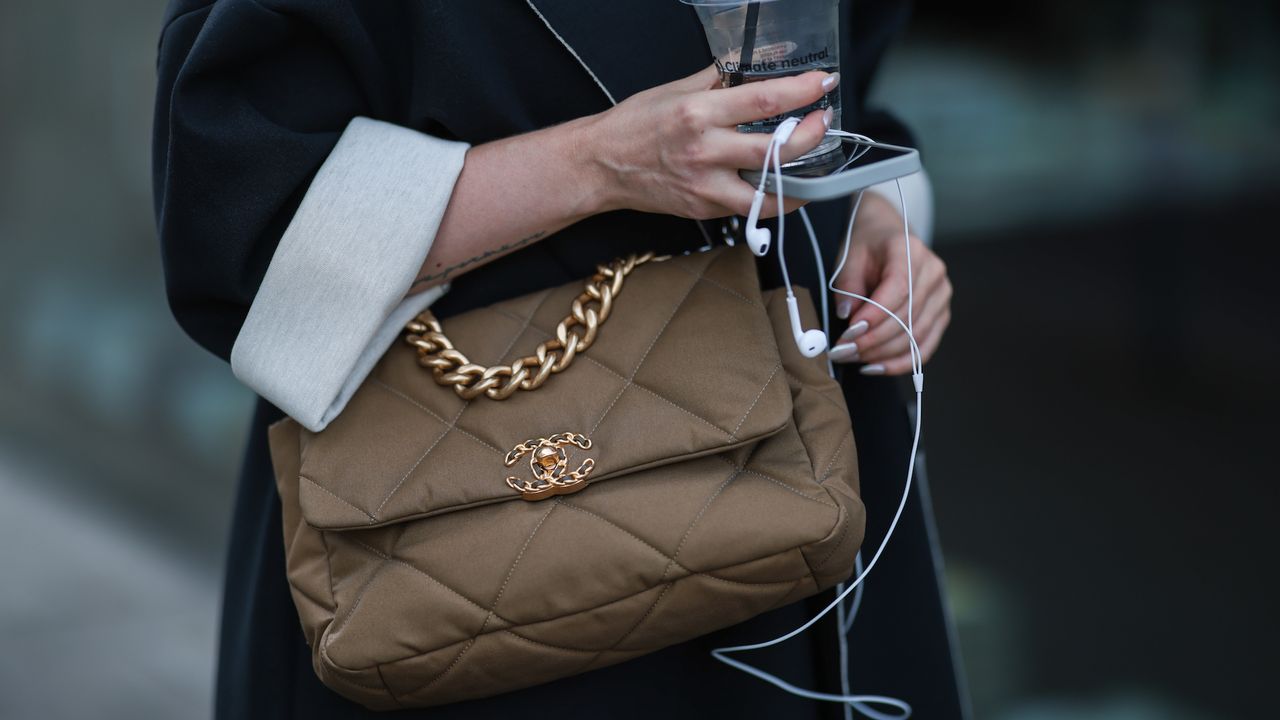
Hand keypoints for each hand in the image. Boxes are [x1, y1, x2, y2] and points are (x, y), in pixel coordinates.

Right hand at [581, 64, 836, 219]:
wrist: (601, 165)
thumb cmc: (634, 126)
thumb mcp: (677, 90)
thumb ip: (720, 78)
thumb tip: (755, 64)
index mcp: (699, 113)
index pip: (764, 100)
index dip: (801, 92)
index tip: (822, 84)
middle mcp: (705, 151)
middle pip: (776, 150)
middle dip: (811, 136)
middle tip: (822, 121)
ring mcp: (706, 186)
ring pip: (770, 193)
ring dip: (801, 180)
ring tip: (813, 162)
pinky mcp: (705, 208)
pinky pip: (749, 208)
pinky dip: (772, 197)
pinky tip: (783, 183)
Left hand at [828, 192, 951, 375]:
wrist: (888, 236)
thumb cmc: (867, 246)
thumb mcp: (850, 257)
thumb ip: (848, 286)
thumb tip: (848, 317)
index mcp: (910, 250)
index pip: (898, 288)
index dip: (874, 315)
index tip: (849, 333)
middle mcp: (933, 272)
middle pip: (907, 316)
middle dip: (872, 340)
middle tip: (842, 351)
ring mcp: (941, 295)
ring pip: (916, 336)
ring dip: (882, 353)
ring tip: (853, 358)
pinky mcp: (941, 314)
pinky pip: (925, 347)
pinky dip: (900, 362)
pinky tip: (875, 367)